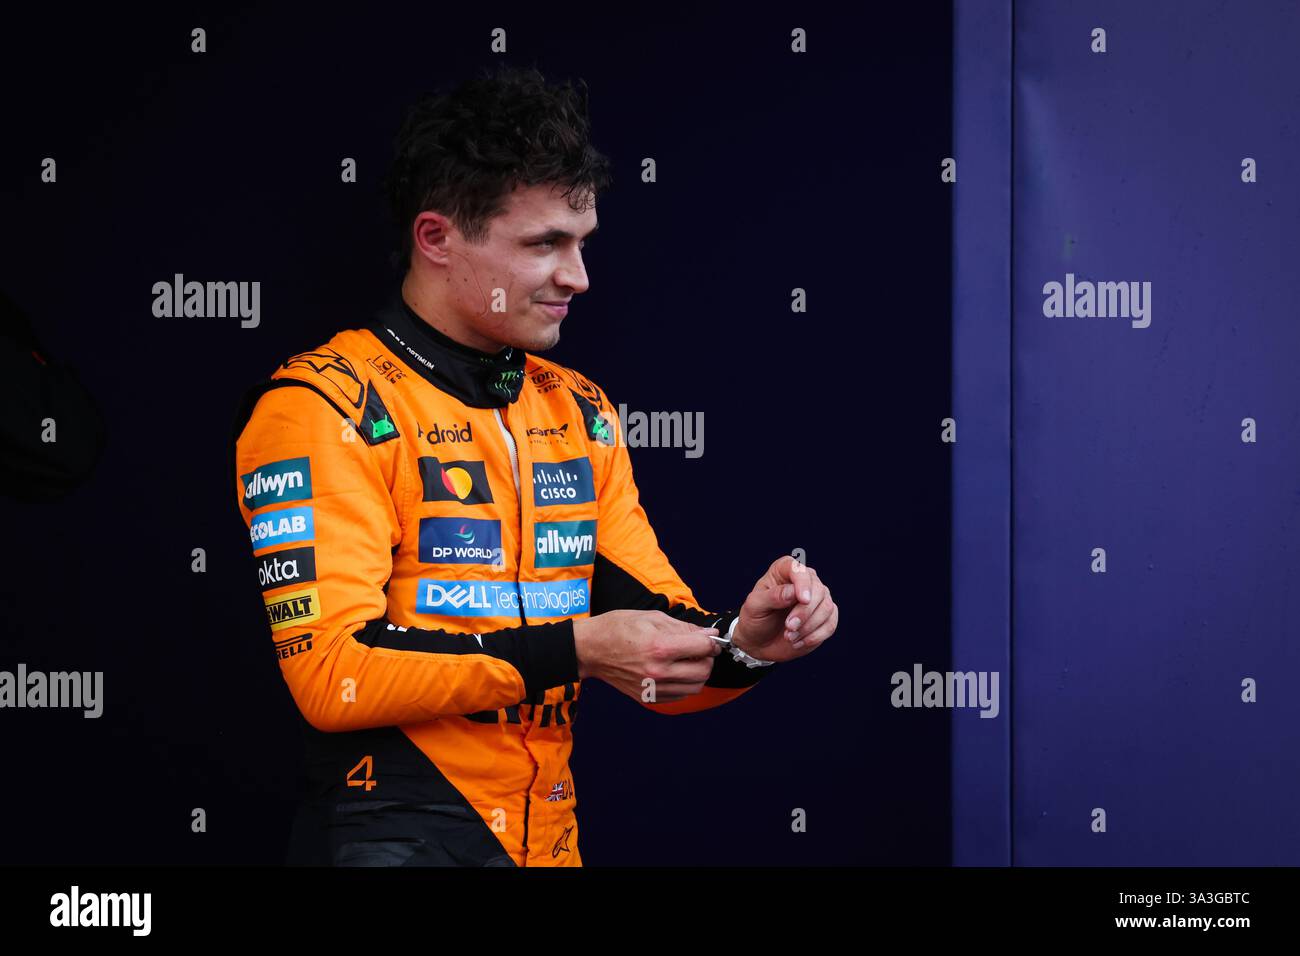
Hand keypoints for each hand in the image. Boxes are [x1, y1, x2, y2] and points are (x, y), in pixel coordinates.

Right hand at [573, 610, 721, 702]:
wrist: (590, 650)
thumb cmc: (619, 628)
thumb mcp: (652, 617)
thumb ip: (684, 628)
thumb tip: (709, 634)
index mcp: (660, 647)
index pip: (704, 647)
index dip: (712, 641)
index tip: (710, 639)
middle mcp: (658, 671)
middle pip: (704, 671)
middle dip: (707, 658)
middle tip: (699, 650)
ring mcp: (653, 688)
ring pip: (695, 687)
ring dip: (697, 673)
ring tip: (686, 661)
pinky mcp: (648, 698)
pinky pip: (680, 696)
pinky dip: (684, 684)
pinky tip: (674, 671)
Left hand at [733, 555, 836, 662]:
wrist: (760, 642)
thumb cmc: (755, 619)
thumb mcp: (755, 607)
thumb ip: (772, 597)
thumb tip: (793, 592)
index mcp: (784, 571)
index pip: (798, 569)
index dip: (803, 583)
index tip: (803, 600)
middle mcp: (804, 580)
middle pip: (818, 590)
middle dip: (804, 612)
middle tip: (789, 627)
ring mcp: (817, 598)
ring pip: (827, 607)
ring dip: (809, 626)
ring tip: (789, 637)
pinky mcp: (825, 617)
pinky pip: (830, 624)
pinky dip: (815, 636)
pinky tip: (799, 642)